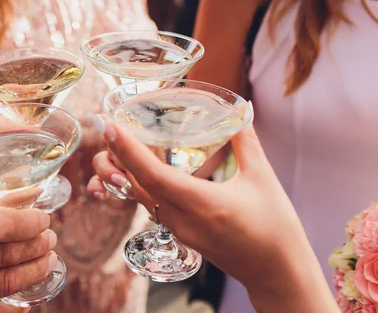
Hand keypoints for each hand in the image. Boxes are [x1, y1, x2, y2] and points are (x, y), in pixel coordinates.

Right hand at [0, 205, 57, 312]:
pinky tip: (33, 292)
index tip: (44, 220)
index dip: (28, 223)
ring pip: (7, 282)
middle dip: (38, 245)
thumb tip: (34, 199)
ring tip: (48, 258)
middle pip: (6, 254)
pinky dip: (20, 302)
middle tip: (50, 238)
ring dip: (36, 269)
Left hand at [88, 115, 337, 312]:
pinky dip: (136, 187)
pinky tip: (132, 173)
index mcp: (202, 204)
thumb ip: (246, 143)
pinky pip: (150, 208)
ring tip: (112, 146)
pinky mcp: (180, 235)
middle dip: (113, 157)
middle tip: (104, 128)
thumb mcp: (263, 179)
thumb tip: (242, 109)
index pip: (152, 174)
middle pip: (135, 187)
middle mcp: (182, 220)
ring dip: (121, 173)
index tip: (107, 125)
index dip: (126, 149)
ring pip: (139, 198)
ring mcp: (178, 230)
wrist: (276, 273)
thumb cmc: (275, 228)